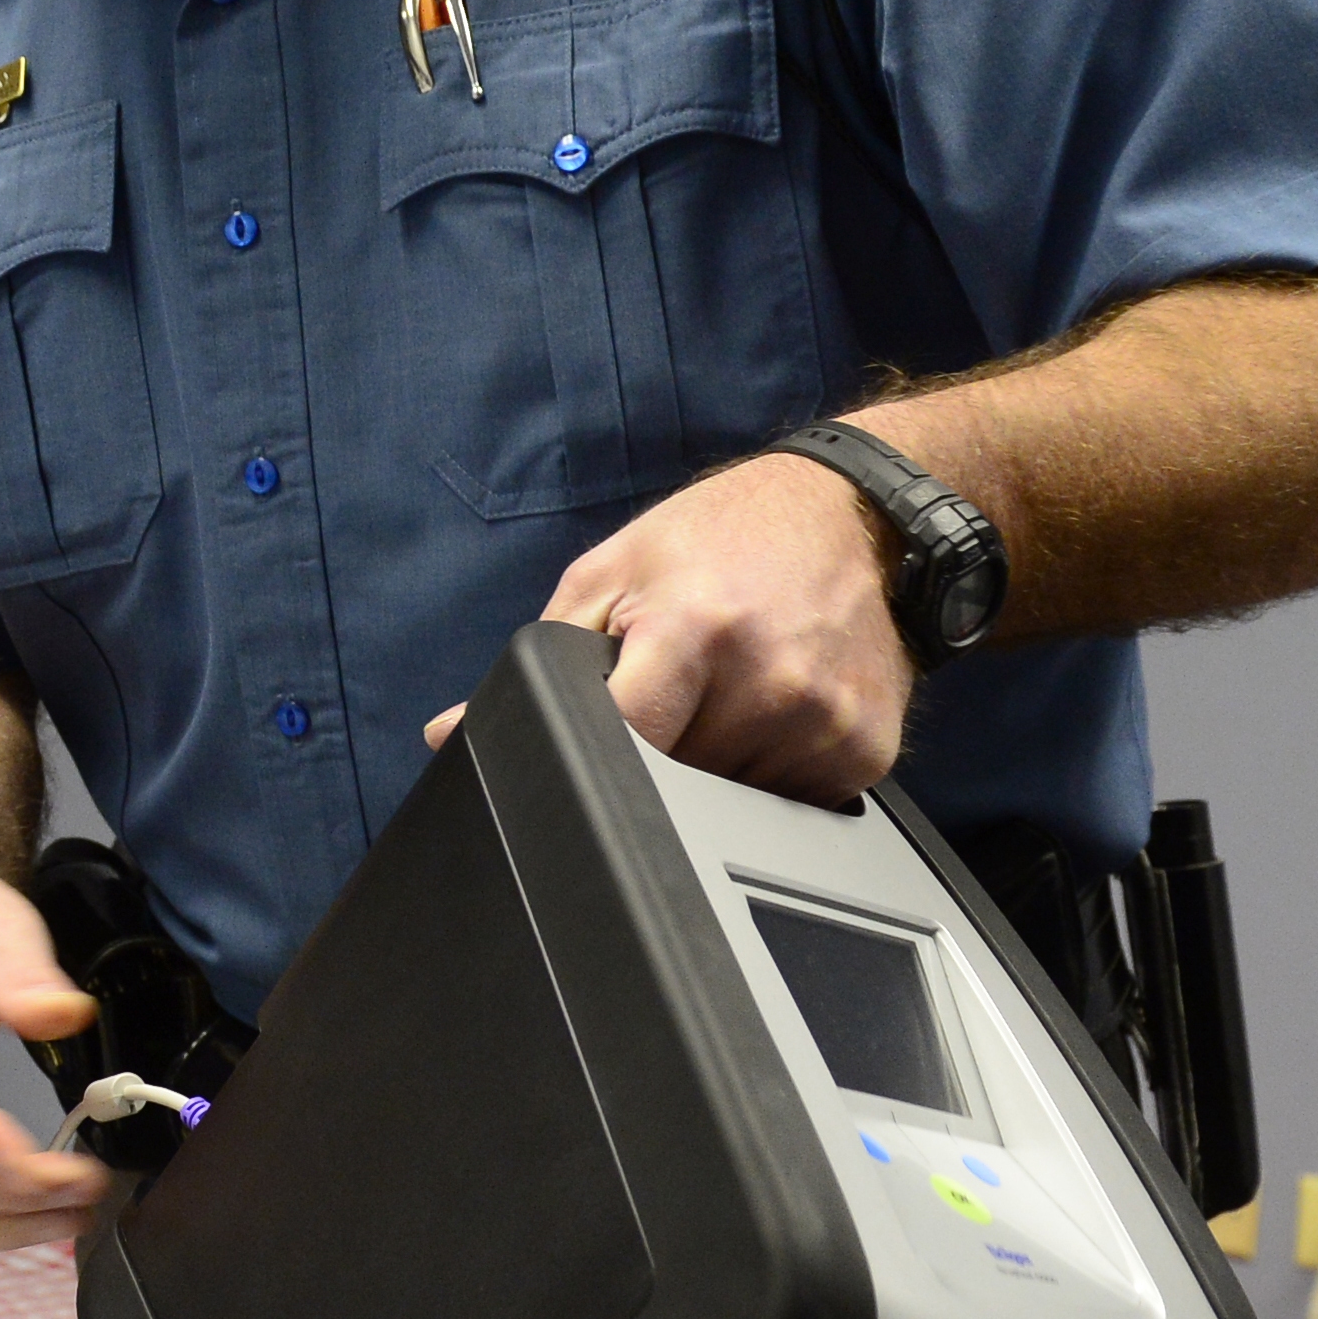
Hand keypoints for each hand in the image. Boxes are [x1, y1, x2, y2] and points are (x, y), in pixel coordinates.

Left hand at [424, 451, 915, 799]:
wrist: (853, 515)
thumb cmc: (722, 537)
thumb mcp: (612, 574)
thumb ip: (538, 659)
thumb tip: (449, 734)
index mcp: (695, 627)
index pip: (620, 741)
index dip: (593, 753)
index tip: (592, 742)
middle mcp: (770, 679)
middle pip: (673, 781)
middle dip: (654, 754)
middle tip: (674, 693)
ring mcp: (825, 721)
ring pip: (729, 803)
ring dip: (711, 768)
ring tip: (725, 696)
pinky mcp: (869, 752)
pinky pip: (791, 804)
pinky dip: (766, 773)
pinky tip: (770, 713)